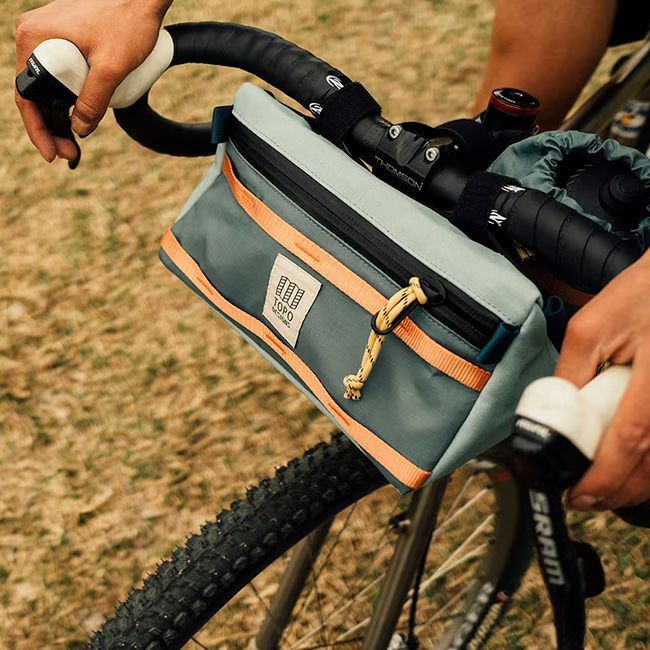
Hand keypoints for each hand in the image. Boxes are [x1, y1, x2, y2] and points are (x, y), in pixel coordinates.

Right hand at [15, 0, 171, 162]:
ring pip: (47, 85)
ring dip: (59, 115)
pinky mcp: (64, 37)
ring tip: (74, 143)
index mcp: (34, 38)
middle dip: (50, 128)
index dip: (39, 130)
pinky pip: (59, 72)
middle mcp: (34, 34)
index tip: (54, 154)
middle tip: (69, 154)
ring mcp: (48, 35)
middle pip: (35, 93)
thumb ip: (94, 100)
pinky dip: (67, 97)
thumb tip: (79, 129)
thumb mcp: (112, 68)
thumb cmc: (129, 23)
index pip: (26, 96)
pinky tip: (79, 116)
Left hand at [555, 251, 649, 510]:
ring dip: (637, 483)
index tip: (579, 495)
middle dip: (618, 489)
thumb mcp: (590, 328)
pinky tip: (633, 467)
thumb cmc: (640, 296)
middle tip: (587, 498)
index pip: (631, 438)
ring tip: (604, 488)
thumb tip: (555, 415)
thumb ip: (572, 373)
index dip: (605, 475)